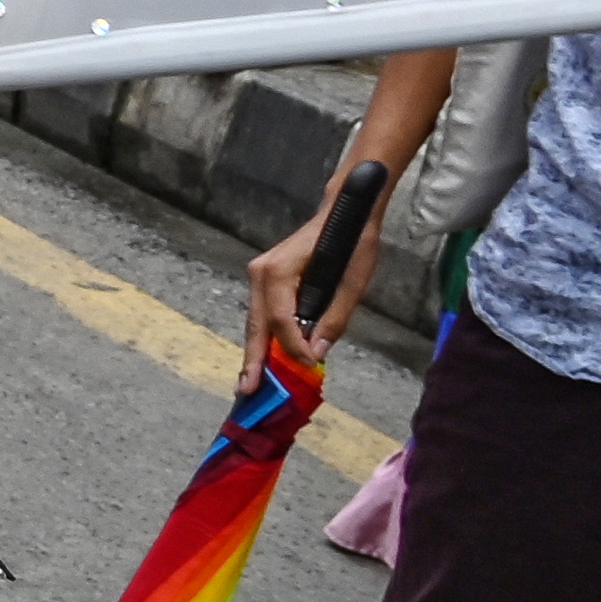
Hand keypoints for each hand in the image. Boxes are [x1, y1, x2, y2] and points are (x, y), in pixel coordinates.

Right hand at [245, 167, 394, 372]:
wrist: (345, 211)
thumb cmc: (353, 241)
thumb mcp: (353, 281)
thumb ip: (335, 318)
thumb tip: (318, 352)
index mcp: (279, 272)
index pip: (279, 320)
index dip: (292, 347)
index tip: (309, 367)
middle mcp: (261, 273)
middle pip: (256, 325)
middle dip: (253, 359)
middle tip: (247, 391)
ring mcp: (260, 275)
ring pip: (257, 321)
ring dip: (257, 351)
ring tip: (253, 381)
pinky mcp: (266, 280)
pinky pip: (263, 313)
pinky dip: (267, 336)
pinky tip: (268, 357)